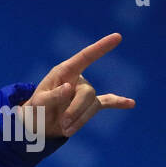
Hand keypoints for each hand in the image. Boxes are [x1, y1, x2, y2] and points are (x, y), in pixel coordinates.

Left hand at [19, 33, 135, 139]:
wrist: (36, 126)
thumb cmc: (35, 110)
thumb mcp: (37, 103)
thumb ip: (51, 97)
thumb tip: (69, 88)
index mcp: (64, 72)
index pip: (84, 58)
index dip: (100, 48)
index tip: (118, 37)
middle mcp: (77, 80)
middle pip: (87, 93)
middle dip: (76, 110)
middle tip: (62, 124)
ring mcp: (84, 93)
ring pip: (92, 106)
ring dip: (79, 120)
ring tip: (64, 129)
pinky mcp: (89, 106)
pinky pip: (107, 103)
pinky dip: (118, 103)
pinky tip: (130, 104)